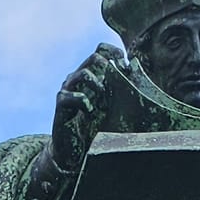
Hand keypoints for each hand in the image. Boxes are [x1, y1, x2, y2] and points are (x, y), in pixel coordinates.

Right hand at [50, 45, 123, 175]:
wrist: (71, 150)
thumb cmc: (93, 129)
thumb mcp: (110, 108)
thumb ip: (120, 93)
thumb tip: (138, 80)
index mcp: (90, 74)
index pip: (100, 49)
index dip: (114, 51)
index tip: (125, 64)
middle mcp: (77, 78)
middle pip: (94, 57)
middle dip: (110, 67)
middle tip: (120, 82)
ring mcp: (68, 90)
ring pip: (83, 74)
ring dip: (99, 85)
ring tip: (104, 101)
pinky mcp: (61, 104)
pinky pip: (73, 96)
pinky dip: (85, 103)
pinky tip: (90, 114)